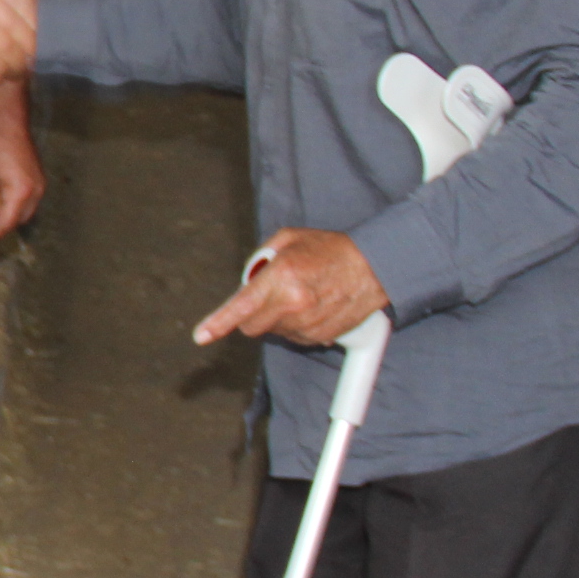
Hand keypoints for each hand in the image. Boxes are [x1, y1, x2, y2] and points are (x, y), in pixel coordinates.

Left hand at [0, 113, 42, 245]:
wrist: (12, 126)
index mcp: (21, 192)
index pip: (6, 223)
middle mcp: (36, 192)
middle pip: (17, 221)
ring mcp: (40, 186)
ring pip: (22, 213)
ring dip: (4, 216)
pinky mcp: (38, 181)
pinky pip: (26, 203)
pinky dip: (11, 207)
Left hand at [193, 228, 386, 347]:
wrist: (377, 267)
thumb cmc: (332, 249)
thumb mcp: (290, 240)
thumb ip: (261, 259)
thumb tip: (246, 282)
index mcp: (282, 277)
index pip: (242, 307)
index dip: (218, 323)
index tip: (201, 336)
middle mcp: (294, 304)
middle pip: (251, 327)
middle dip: (251, 315)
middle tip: (270, 295)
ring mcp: (308, 323)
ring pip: (273, 332)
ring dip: (277, 318)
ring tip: (301, 294)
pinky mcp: (320, 337)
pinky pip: (294, 337)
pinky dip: (296, 325)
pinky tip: (313, 306)